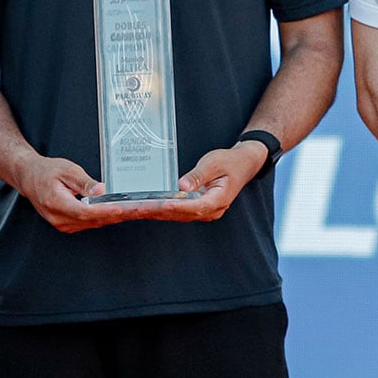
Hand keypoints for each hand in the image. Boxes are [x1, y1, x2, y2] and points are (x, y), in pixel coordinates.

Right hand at [13, 153, 171, 232]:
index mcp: (57, 203)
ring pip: (94, 223)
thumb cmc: (46, 171)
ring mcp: (63, 225)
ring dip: (115, 217)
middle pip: (94, 220)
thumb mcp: (66, 170)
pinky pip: (90, 223)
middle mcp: (60, 219)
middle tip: (141, 209)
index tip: (122, 209)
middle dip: (118, 215)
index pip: (86, 211)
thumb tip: (102, 190)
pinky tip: (120, 212)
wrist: (29, 177)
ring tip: (137, 211)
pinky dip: (106, 217)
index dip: (106, 211)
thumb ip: (85, 183)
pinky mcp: (68, 225)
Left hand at [142, 141, 270, 222]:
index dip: (178, 206)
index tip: (163, 204)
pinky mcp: (196, 208)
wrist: (242, 165)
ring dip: (156, 212)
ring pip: (176, 215)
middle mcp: (211, 211)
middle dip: (158, 211)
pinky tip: (146, 206)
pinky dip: (161, 209)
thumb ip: (198, 175)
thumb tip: (181, 186)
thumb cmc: (230, 162)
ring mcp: (203, 212)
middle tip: (137, 208)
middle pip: (181, 214)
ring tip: (135, 209)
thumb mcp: (214, 163)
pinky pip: (177, 211)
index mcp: (219, 200)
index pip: (196, 206)